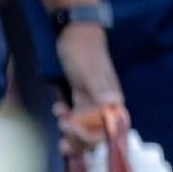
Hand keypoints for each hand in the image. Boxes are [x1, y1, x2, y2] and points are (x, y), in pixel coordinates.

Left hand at [53, 23, 124, 152]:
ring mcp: (93, 102)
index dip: (92, 137)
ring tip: (60, 122)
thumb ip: (100, 88)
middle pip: (97, 134)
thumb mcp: (90, 70)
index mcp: (112, 100)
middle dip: (79, 139)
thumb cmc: (83, 50)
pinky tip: (58, 108)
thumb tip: (113, 104)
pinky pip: (77, 118)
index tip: (74, 131)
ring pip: (86, 129)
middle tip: (63, 132)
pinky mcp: (82, 98)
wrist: (76, 32)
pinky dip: (67, 119)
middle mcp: (105, 105)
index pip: (109, 130)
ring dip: (71, 133)